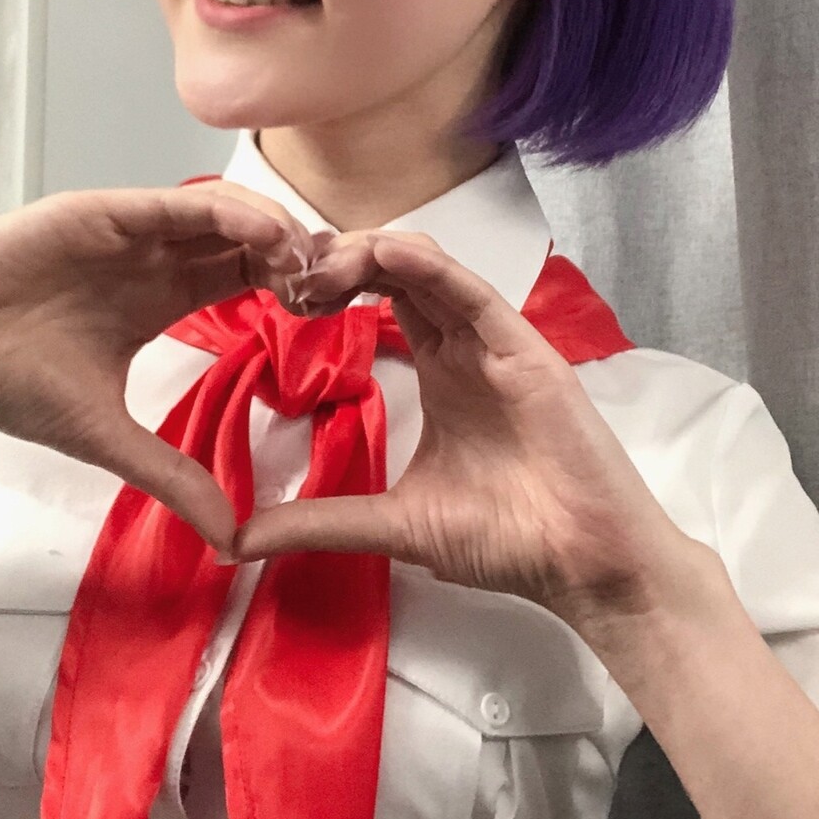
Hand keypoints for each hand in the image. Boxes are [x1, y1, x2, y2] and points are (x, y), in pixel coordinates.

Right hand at [0, 182, 332, 543]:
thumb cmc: (3, 383)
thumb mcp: (108, 437)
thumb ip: (173, 477)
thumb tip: (229, 537)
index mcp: (157, 296)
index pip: (245, 279)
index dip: (293, 290)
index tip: (338, 317)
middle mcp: (150, 256)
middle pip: (246, 241)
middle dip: (299, 256)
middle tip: (348, 283)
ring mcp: (128, 228)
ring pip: (223, 216)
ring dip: (275, 234)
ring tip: (317, 263)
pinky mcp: (102, 210)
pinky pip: (179, 204)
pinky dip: (228, 214)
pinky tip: (269, 237)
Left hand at [232, 229, 717, 629]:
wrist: (580, 566)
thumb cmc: (506, 542)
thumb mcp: (393, 525)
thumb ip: (319, 521)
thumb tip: (238, 537)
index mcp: (440, 372)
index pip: (379, 300)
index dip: (330, 286)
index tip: (278, 294)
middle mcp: (465, 347)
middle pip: (396, 272)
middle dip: (339, 260)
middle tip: (286, 272)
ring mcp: (496, 344)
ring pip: (429, 269)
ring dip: (371, 254)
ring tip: (318, 265)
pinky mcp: (526, 350)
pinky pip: (472, 292)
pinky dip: (429, 268)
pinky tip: (385, 252)